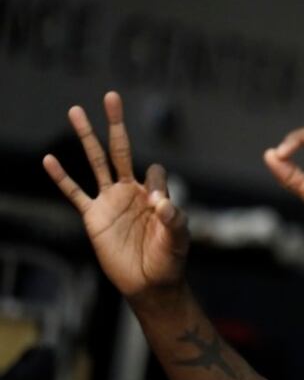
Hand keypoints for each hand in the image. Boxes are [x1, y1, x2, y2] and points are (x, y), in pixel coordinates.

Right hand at [43, 92, 188, 298]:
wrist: (150, 284)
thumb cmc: (169, 260)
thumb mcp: (178, 239)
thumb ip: (173, 219)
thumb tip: (160, 203)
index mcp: (155, 194)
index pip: (156, 173)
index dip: (158, 187)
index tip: (159, 209)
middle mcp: (131, 192)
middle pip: (120, 150)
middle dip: (116, 124)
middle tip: (111, 96)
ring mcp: (110, 202)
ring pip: (95, 163)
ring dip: (87, 137)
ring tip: (75, 110)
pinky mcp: (94, 218)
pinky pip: (75, 193)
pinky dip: (62, 177)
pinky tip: (49, 159)